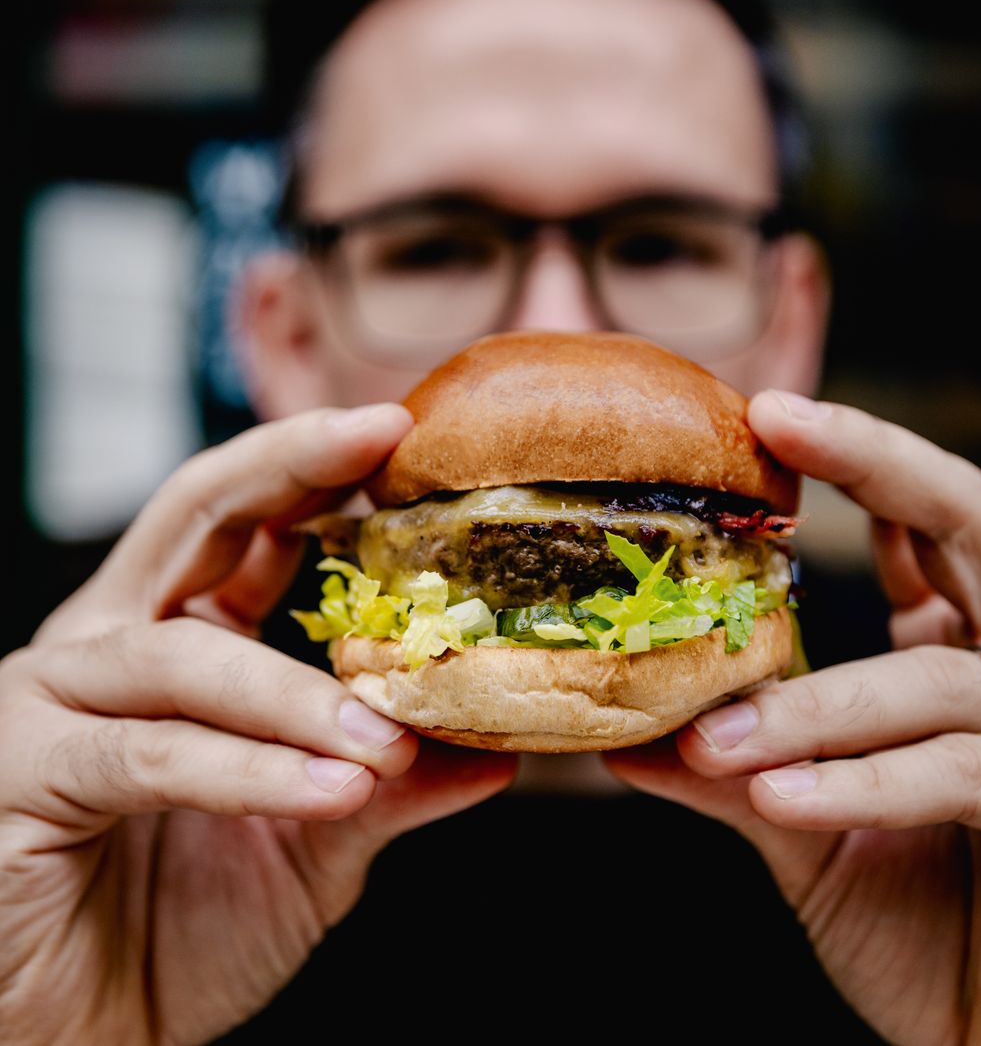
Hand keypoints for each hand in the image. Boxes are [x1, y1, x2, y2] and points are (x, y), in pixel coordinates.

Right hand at [0, 406, 516, 1045]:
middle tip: (379, 439)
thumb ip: (391, 787)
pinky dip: (250, 771)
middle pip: (195, 514)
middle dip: (288, 465)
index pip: (245, 519)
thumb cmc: (172, 932)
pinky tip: (333, 790)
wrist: (77, 1040)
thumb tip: (497, 750)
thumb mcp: (310, 843)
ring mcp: (53, 698)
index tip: (400, 432)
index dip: (314, 464)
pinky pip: (152, 755)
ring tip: (388, 733)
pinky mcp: (23, 770)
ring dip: (297, 692)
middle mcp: (108, 642)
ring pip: (186, 656)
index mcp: (174, 636)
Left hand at [602, 391, 980, 1044]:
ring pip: (941, 673)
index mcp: (957, 648)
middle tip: (782, 422)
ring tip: (716, 739)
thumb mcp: (803, 828)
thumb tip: (616, 730)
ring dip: (819, 702)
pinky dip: (867, 782)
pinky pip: (965, 775)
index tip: (765, 414)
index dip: (857, 455)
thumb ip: (727, 772)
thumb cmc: (919, 918)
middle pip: (972, 524)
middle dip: (883, 463)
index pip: (921, 522)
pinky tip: (781, 797)